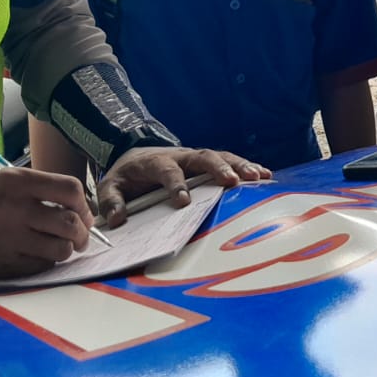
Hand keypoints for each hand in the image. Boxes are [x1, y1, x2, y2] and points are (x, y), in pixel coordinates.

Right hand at [0, 167, 94, 283]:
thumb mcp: (0, 182)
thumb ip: (37, 190)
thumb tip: (76, 207)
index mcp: (16, 182)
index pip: (70, 189)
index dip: (84, 203)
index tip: (82, 212)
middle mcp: (16, 209)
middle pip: (71, 222)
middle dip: (82, 232)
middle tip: (80, 236)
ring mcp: (11, 239)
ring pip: (62, 249)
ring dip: (66, 249)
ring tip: (60, 247)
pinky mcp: (6, 265)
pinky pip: (43, 266)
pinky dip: (46, 263)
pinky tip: (37, 256)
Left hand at [96, 147, 271, 227]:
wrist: (135, 156)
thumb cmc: (127, 176)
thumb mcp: (110, 186)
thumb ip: (111, 202)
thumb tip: (118, 220)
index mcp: (154, 161)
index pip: (167, 169)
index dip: (175, 183)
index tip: (183, 201)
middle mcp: (180, 156)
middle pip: (202, 156)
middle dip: (218, 168)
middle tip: (233, 181)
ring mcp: (196, 159)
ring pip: (221, 156)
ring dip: (240, 166)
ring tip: (258, 177)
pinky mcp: (208, 164)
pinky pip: (230, 162)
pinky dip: (247, 167)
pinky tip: (265, 175)